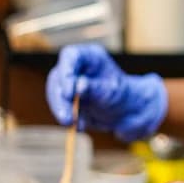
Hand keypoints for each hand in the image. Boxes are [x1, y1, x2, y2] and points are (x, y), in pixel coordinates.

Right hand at [45, 44, 167, 141]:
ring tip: (71, 124)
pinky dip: (67, 117)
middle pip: (58, 77)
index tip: (68, 93)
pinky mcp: (67, 99)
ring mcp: (69, 83)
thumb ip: (94, 88)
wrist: (127, 112)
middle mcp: (76, 67)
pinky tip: (80, 126)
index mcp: (89, 56)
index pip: (70, 56)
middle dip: (60, 99)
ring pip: (56, 94)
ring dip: (61, 110)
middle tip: (66, 117)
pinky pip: (60, 107)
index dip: (65, 72)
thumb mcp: (111, 91)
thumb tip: (78, 86)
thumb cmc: (123, 95)